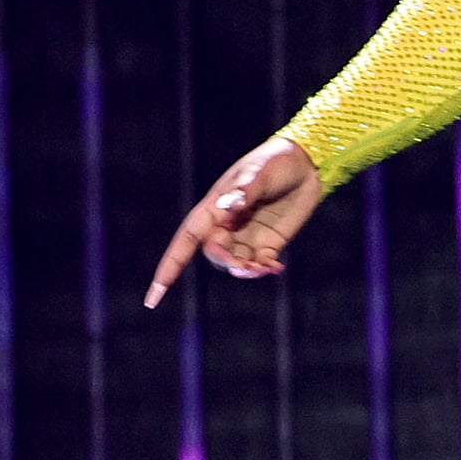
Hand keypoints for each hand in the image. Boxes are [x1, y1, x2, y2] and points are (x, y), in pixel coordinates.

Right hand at [145, 137, 320, 307]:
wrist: (306, 164)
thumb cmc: (275, 162)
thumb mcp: (259, 173)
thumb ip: (244, 192)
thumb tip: (227, 208)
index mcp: (213, 208)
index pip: (185, 241)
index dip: (169, 267)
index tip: (154, 297)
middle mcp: (226, 226)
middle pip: (214, 255)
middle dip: (226, 263)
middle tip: (247, 265)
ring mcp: (247, 236)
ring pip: (235, 263)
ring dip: (245, 270)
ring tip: (264, 267)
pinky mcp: (268, 242)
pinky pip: (259, 263)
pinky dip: (264, 269)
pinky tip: (276, 268)